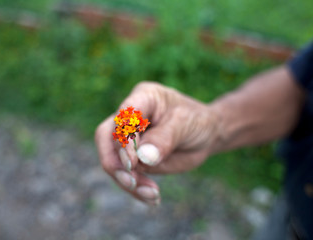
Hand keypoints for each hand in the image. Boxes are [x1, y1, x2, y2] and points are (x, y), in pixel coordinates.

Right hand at [95, 82, 220, 204]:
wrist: (207, 135)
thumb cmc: (197, 121)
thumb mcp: (185, 124)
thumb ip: (164, 139)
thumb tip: (143, 158)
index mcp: (142, 98)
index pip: (122, 117)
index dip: (122, 140)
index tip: (132, 163)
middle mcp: (130, 118)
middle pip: (106, 138)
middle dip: (116, 163)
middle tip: (132, 183)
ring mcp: (130, 139)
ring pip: (114, 161)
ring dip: (127, 181)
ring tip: (151, 194)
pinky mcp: (134, 158)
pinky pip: (127, 174)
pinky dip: (136, 189)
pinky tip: (152, 198)